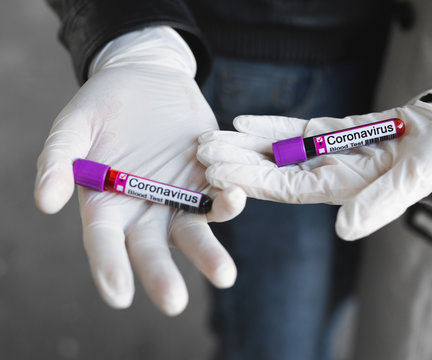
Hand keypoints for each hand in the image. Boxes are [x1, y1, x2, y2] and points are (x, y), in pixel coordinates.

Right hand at [35, 26, 245, 314]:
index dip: (110, 268)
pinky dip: (229, 201)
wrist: (148, 79)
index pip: (105, 244)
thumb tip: (44, 201)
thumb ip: (58, 159)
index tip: (119, 295)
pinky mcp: (207, 179)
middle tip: (174, 302)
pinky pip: (220, 197)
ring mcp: (180, 198)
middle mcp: (145, 210)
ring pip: (194, 233)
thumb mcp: (74, 125)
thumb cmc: (104, 105)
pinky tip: (234, 198)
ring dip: (209, 254)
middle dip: (163, 276)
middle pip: (153, 250)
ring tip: (224, 275)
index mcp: (107, 205)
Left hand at [197, 100, 431, 239]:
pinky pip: (297, 128)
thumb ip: (381, 203)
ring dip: (245, 143)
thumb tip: (344, 229)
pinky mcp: (334, 131)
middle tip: (199, 151)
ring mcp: (328, 151)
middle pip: (274, 168)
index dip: (251, 181)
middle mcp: (328, 172)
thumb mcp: (415, 179)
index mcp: (342, 188)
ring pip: (279, 148)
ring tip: (210, 136)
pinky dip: (271, 124)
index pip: (287, 187)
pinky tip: (243, 120)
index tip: (216, 174)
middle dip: (236, 161)